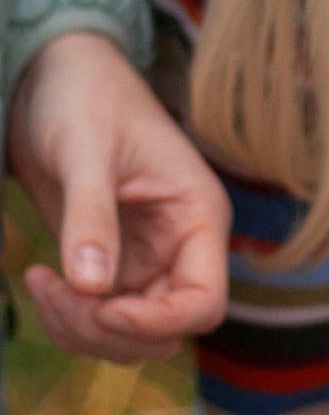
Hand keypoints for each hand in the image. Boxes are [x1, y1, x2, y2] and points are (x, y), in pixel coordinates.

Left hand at [7, 32, 229, 360]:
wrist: (54, 78)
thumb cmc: (85, 96)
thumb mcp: (86, 151)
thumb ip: (91, 216)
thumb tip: (91, 287)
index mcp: (197, 217)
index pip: (204, 303)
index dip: (158, 321)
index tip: (102, 309)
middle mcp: (179, 247)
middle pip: (164, 331)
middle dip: (107, 328)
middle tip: (55, 291)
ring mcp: (144, 260)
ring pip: (128, 336)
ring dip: (81, 330)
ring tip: (39, 283)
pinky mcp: (109, 264)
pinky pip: (96, 320)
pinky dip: (66, 319)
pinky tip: (38, 279)